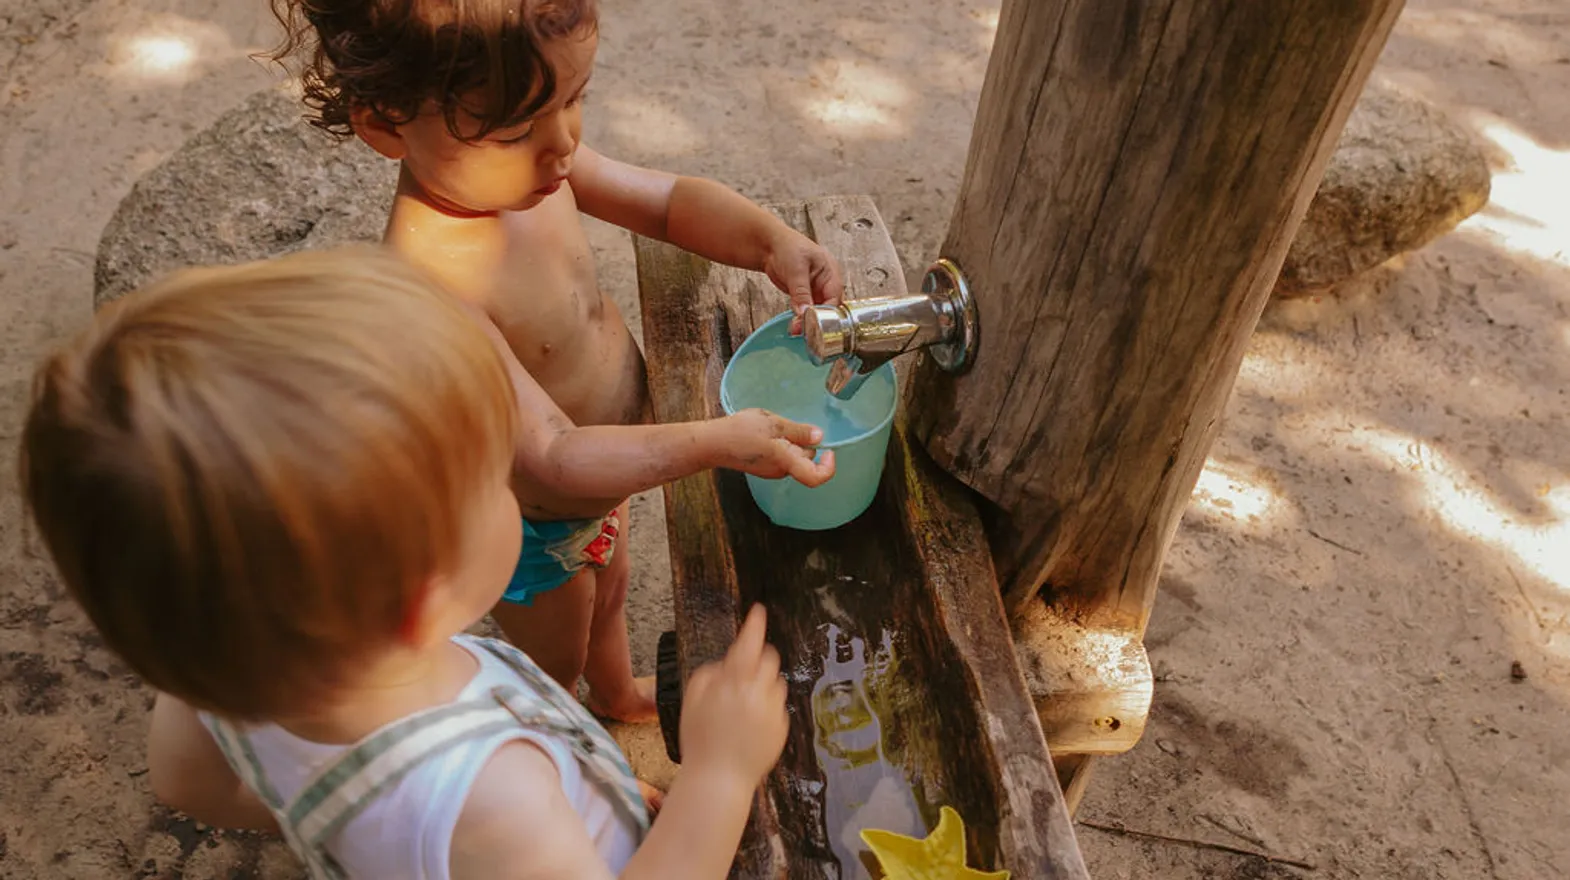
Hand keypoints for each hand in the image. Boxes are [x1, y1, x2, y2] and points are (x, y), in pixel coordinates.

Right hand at [679, 605, 788, 788]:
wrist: (719, 779)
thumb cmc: (700, 740)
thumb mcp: (691, 701)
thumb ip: (708, 675)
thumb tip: (724, 664)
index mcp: (734, 681)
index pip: (750, 642)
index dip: (755, 624)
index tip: (758, 612)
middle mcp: (759, 692)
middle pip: (769, 658)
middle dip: (758, 658)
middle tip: (741, 673)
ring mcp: (774, 710)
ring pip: (775, 682)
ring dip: (763, 685)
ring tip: (741, 707)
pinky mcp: (782, 727)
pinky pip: (778, 706)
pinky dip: (766, 708)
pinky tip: (748, 726)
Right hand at [712, 409, 835, 486]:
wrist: (712, 443)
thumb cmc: (740, 432)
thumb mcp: (773, 423)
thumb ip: (798, 431)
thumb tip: (819, 437)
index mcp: (786, 461)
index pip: (816, 477)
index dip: (828, 467)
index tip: (829, 451)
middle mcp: (781, 471)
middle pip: (806, 460)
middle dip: (806, 442)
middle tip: (792, 424)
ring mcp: (771, 470)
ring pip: (793, 456)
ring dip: (791, 441)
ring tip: (774, 425)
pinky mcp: (763, 466)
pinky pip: (781, 456)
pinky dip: (780, 443)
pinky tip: (766, 431)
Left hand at [761, 231, 844, 334]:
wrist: (769, 245)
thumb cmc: (787, 247)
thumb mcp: (796, 269)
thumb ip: (801, 292)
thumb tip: (805, 312)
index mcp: (831, 272)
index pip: (835, 298)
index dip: (827, 312)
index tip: (815, 323)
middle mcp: (826, 283)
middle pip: (829, 308)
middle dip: (818, 320)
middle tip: (805, 330)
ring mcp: (816, 290)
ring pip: (818, 311)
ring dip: (809, 321)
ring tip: (798, 329)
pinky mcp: (805, 296)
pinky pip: (807, 311)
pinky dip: (802, 318)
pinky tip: (795, 325)